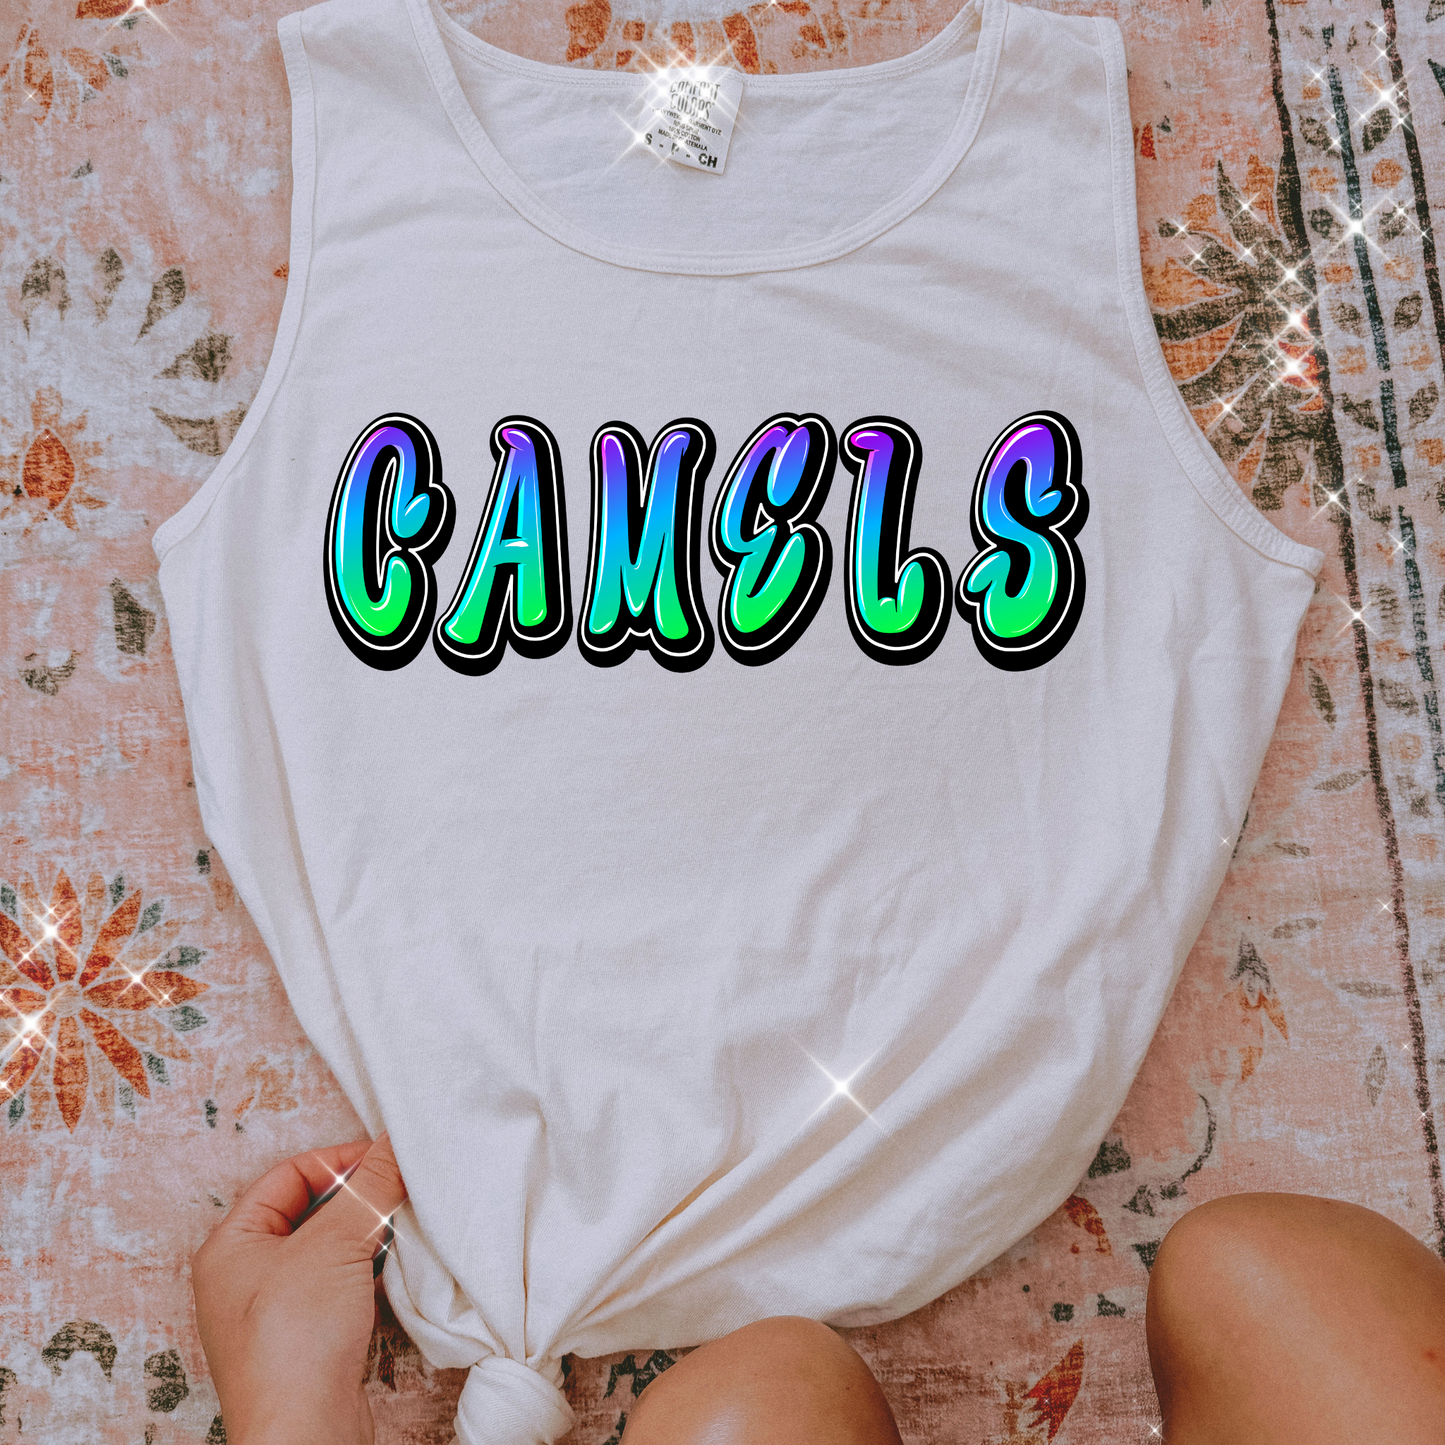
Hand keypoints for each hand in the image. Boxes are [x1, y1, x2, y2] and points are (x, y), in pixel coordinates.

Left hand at [192, 1133, 406, 1444]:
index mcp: (230, 1246)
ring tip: (404, 1222)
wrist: (305, 1437)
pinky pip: (341, 1285)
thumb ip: (369, 1187)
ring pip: (328, 1249)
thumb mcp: (334, 1244)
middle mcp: (244, 1277)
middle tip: (400, 1186)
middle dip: (358, 1196)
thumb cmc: (294, 1343)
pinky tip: (399, 1266)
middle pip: (310, 1211)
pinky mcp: (307, 1342)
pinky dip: (369, 1269)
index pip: (289, 1175)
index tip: (388, 1158)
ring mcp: (275, 1313)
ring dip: (367, 1233)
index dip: (340, 1160)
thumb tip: (395, 1142)